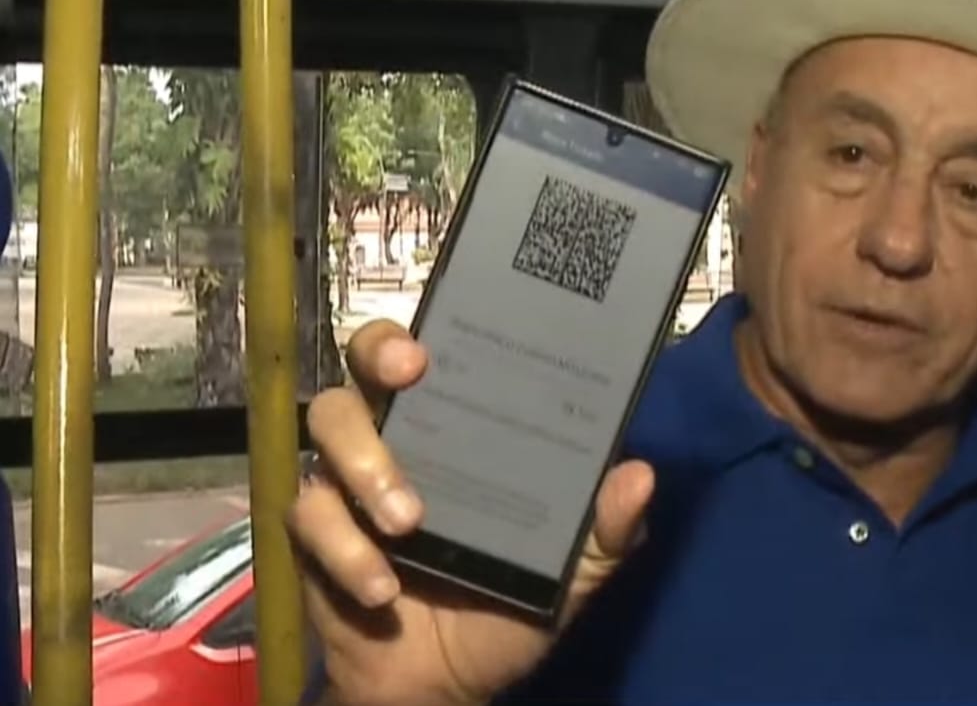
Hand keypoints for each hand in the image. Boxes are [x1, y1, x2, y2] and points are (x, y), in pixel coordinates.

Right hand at [289, 320, 653, 705]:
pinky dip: (345, 550)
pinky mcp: (314, 533)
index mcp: (458, 431)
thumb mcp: (574, 574)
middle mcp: (398, 438)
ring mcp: (348, 481)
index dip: (424, 332)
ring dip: (368, 465)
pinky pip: (308, 515)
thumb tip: (641, 476)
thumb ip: (608, 532)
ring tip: (410, 521)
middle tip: (411, 377)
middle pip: (365, 361)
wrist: (448, 687)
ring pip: (329, 425)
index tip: (434, 341)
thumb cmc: (508, 609)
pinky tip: (383, 586)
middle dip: (379, 356)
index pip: (430, 353)